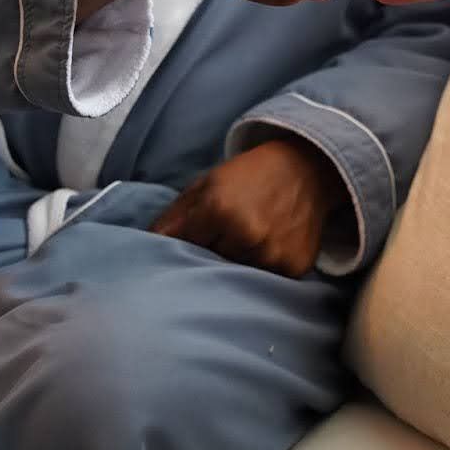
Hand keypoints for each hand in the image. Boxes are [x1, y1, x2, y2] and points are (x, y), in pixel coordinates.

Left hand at [150, 138, 344, 277]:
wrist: (306, 168)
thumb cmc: (249, 176)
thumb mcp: (206, 185)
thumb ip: (173, 218)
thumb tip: (143, 248)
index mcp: (219, 209)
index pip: (183, 247)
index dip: (187, 243)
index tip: (192, 241)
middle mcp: (246, 234)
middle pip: (209, 265)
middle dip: (210, 255)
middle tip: (224, 236)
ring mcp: (272, 254)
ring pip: (236, 276)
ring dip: (235, 265)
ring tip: (248, 240)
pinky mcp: (293, 268)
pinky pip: (265, 281)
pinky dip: (261, 269)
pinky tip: (268, 246)